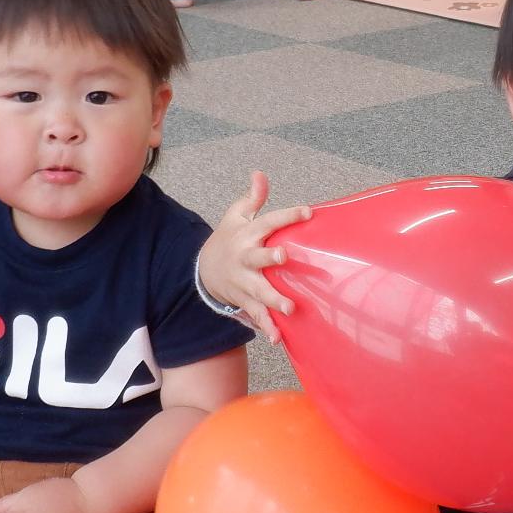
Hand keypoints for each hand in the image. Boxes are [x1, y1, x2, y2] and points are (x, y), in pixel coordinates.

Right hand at [197, 171, 311, 342]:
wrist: (204, 270)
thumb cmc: (229, 239)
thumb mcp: (236, 216)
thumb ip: (253, 198)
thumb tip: (259, 174)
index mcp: (247, 235)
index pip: (269, 222)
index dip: (287, 216)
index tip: (308, 212)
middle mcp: (245, 259)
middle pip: (258, 258)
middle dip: (270, 258)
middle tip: (284, 257)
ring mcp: (243, 282)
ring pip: (258, 292)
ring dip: (273, 300)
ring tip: (288, 308)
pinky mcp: (244, 300)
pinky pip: (255, 315)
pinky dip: (265, 328)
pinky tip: (277, 338)